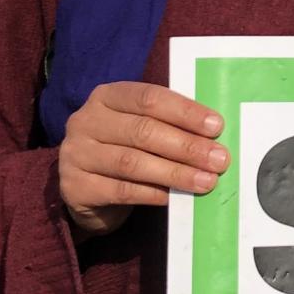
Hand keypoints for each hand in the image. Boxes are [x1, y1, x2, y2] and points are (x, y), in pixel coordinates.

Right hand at [55, 82, 226, 238]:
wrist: (85, 192)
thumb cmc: (123, 151)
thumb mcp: (139, 129)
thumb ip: (167, 126)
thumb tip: (214, 136)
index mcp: (107, 97)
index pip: (149, 98)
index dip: (184, 111)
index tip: (216, 126)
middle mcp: (86, 121)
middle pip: (142, 131)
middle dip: (186, 146)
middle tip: (218, 160)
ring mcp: (76, 154)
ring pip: (132, 162)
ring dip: (175, 173)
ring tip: (205, 181)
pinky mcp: (75, 187)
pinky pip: (121, 190)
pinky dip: (152, 193)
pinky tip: (174, 197)